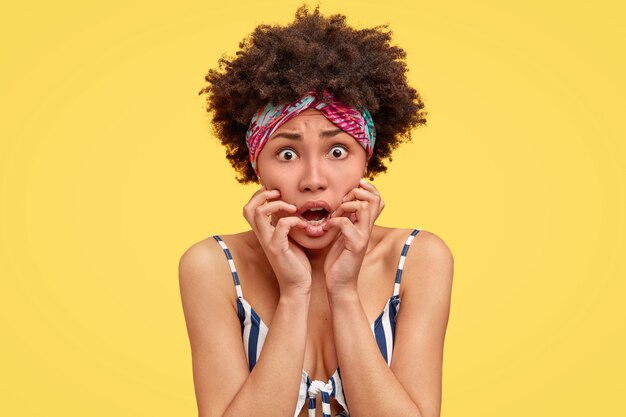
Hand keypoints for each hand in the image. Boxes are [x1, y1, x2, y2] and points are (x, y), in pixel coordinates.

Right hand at [243, 186, 311, 296]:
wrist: (297, 285)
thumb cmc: (295, 262)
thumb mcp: (287, 238)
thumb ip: (283, 224)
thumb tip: (286, 209)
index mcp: (263, 233)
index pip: (249, 208)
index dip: (259, 195)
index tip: (277, 193)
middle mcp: (262, 236)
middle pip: (248, 208)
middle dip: (262, 195)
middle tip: (279, 194)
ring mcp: (268, 242)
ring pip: (259, 214)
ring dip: (277, 205)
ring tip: (292, 207)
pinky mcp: (278, 249)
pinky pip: (281, 226)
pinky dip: (292, 220)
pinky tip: (303, 225)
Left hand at [322, 179, 384, 293]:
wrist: (340, 284)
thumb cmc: (339, 261)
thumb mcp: (342, 236)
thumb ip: (346, 220)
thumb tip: (341, 205)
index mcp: (365, 226)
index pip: (377, 200)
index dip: (368, 189)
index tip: (352, 189)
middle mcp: (368, 230)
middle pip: (375, 199)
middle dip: (357, 193)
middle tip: (342, 201)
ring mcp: (363, 237)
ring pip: (363, 208)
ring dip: (346, 206)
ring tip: (334, 214)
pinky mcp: (355, 246)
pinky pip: (346, 224)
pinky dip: (334, 221)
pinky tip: (326, 228)